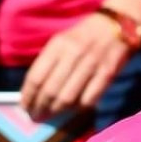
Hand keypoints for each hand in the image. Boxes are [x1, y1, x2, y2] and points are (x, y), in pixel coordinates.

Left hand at [21, 12, 137, 121]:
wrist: (116, 25)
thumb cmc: (84, 35)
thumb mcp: (61, 41)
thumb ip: (48, 63)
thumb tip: (34, 91)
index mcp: (58, 45)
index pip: (36, 77)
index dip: (28, 96)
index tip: (24, 107)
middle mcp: (73, 54)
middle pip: (50, 90)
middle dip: (40, 107)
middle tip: (36, 116)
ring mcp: (92, 64)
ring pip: (68, 97)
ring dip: (56, 111)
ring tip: (51, 115)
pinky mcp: (107, 74)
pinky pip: (88, 99)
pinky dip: (78, 108)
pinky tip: (73, 109)